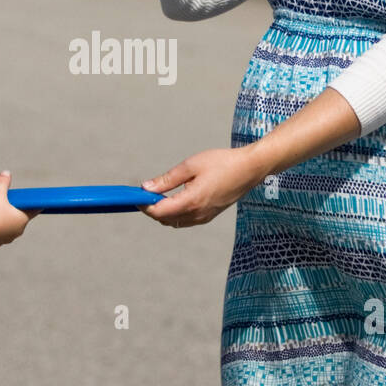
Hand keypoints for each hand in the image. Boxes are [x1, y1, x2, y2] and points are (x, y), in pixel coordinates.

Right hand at [0, 170, 40, 249]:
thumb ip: (2, 183)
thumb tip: (6, 173)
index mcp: (23, 219)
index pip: (34, 209)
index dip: (35, 203)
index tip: (38, 199)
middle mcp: (18, 230)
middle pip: (21, 216)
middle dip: (17, 208)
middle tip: (12, 199)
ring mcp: (8, 238)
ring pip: (10, 224)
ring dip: (7, 217)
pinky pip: (0, 231)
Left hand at [139, 148, 263, 227]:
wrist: (250, 169)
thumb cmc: (222, 163)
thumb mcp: (191, 166)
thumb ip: (167, 179)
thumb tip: (146, 188)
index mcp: (192, 201)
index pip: (159, 211)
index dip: (144, 205)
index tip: (136, 196)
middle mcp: (197, 214)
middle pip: (164, 219)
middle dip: (151, 209)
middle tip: (145, 194)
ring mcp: (204, 217)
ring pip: (174, 222)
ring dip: (162, 212)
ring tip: (158, 195)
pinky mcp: (208, 216)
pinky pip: (185, 221)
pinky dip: (174, 214)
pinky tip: (173, 199)